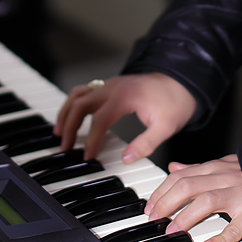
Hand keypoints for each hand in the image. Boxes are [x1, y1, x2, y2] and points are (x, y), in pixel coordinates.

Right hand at [53, 73, 196, 162]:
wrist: (182, 83)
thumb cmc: (175, 103)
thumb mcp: (167, 126)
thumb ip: (146, 143)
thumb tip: (126, 158)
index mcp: (126, 95)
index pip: (99, 118)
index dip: (91, 138)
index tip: (88, 155)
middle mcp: (114, 86)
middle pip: (81, 103)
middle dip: (69, 125)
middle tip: (64, 146)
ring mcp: (111, 84)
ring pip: (78, 94)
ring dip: (66, 112)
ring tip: (59, 132)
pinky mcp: (110, 86)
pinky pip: (84, 91)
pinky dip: (74, 104)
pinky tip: (71, 117)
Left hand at [144, 155, 241, 241]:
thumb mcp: (221, 165)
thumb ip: (196, 169)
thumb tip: (173, 167)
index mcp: (214, 169)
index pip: (180, 177)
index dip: (161, 191)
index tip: (149, 208)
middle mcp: (223, 179)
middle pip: (187, 186)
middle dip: (166, 203)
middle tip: (153, 219)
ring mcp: (237, 195)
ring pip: (207, 201)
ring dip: (186, 217)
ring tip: (171, 231)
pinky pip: (236, 226)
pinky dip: (220, 236)